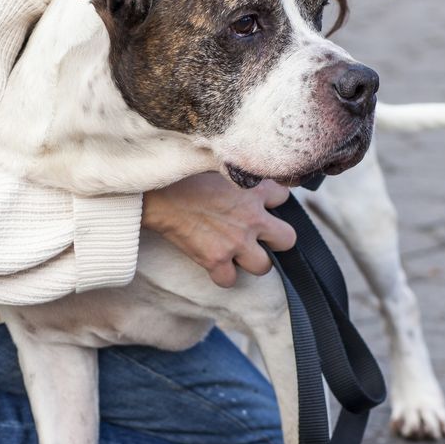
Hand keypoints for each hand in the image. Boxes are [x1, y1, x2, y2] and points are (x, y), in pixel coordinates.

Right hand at [142, 172, 296, 287]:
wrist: (157, 193)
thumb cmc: (185, 174)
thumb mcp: (221, 162)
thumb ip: (240, 172)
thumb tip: (247, 173)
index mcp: (254, 189)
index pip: (285, 198)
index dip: (272, 202)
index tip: (261, 203)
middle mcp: (251, 217)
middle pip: (287, 239)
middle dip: (276, 240)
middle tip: (260, 236)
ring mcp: (235, 242)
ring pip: (263, 267)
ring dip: (252, 261)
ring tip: (239, 253)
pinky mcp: (215, 260)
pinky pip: (229, 281)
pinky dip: (222, 275)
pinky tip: (215, 263)